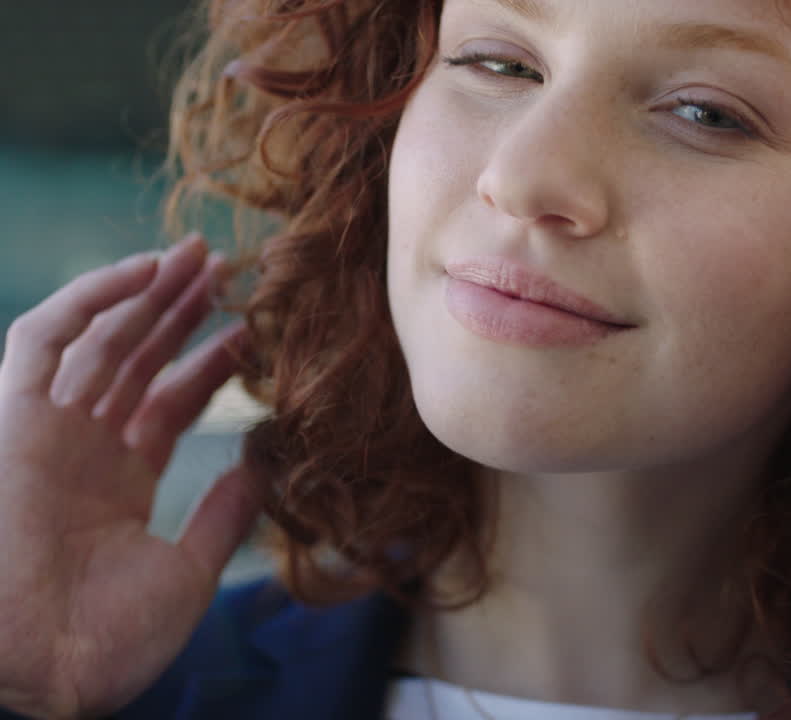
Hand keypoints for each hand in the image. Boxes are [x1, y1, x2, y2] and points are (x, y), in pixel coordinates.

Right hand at [0, 235, 259, 717]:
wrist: (52, 664)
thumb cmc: (114, 636)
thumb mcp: (190, 569)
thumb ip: (224, 514)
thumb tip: (264, 466)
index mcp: (118, 484)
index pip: (170, 403)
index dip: (211, 365)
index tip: (254, 332)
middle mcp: (83, 449)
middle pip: (137, 360)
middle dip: (180, 312)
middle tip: (227, 267)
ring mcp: (48, 431)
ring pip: (99, 339)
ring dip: (145, 293)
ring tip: (198, 254)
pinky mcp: (14, 418)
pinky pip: (42, 339)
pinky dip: (89, 298)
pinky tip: (143, 270)